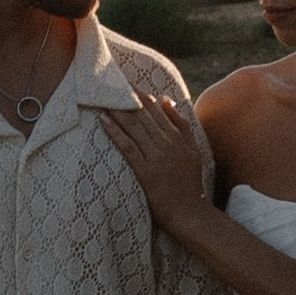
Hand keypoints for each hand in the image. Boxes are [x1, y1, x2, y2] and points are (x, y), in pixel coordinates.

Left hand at [99, 89, 212, 240]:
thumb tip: (167, 100)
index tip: (126, 82)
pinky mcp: (145, 171)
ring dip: (117, 110)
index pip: (156, 109)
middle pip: (143, 114)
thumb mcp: (193, 150)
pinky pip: (127, 147)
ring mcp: (156, 157)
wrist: (190, 212)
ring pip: (134, 127)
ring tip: (102, 96)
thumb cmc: (190, 184)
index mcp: (178, 137)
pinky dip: (115, 132)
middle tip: (109, 82)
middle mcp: (167, 143)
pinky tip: (104, 120)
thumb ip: (182, 125)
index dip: (140, 94)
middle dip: (126, 97)